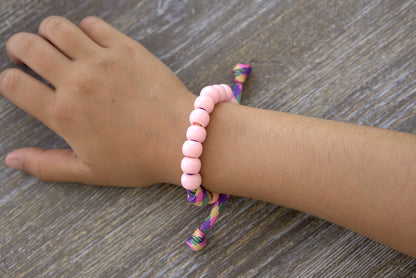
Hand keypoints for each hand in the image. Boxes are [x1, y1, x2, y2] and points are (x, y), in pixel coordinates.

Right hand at [0, 16, 193, 186]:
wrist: (183, 138)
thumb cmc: (139, 159)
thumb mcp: (90, 171)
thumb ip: (46, 165)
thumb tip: (12, 159)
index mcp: (63, 113)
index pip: (12, 83)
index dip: (7, 81)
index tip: (17, 84)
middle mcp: (77, 81)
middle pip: (27, 46)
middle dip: (18, 48)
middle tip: (26, 56)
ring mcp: (103, 60)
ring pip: (55, 27)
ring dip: (47, 33)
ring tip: (55, 45)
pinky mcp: (126, 48)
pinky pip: (93, 24)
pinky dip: (84, 29)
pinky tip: (90, 44)